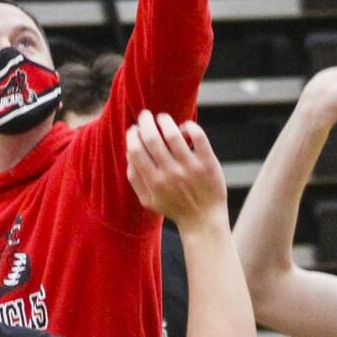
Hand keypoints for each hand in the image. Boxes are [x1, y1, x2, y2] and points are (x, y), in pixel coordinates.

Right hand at [125, 110, 226, 227]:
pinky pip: (198, 136)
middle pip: (152, 138)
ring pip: (173, 134)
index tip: (133, 129)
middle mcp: (171, 173)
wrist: (203, 220)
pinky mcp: (208, 163)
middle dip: (145, 122)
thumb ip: (135, 177)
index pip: (136, 150)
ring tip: (162, 118)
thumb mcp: (148, 200)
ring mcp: (190, 167)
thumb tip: (128, 152)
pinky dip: (189, 126)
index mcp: (154, 182)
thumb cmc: (173, 207)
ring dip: (164, 121)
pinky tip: (184, 128)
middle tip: (145, 116)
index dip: (132, 135)